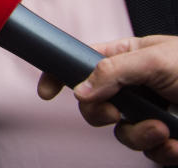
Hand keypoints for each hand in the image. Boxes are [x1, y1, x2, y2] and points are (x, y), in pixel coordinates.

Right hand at [38, 35, 177, 164]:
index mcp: (128, 58)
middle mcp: (135, 88)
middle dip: (103, 113)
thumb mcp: (155, 58)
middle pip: (93, 104)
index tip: (46, 91)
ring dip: (140, 135)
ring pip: (119, 133)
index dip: (61, 76)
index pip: (82, 63)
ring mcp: (149, 116)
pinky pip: (148, 153)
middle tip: (118, 112)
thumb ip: (113, 71)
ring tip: (163, 129)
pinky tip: (177, 142)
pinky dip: (163, 151)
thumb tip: (80, 88)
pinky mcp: (166, 141)